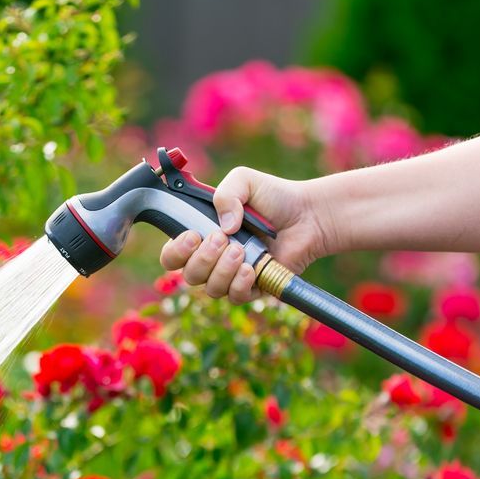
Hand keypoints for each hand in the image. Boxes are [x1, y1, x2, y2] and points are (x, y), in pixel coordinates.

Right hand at [159, 167, 334, 302]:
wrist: (308, 215)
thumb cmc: (273, 197)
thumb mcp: (244, 181)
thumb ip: (225, 194)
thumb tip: (223, 228)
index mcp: (201, 235)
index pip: (172, 255)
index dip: (176, 251)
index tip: (192, 236)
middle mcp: (212, 259)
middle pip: (188, 275)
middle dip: (202, 259)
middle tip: (223, 239)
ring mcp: (231, 275)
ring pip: (211, 288)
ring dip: (222, 270)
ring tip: (241, 251)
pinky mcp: (253, 288)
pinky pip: (235, 297)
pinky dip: (240, 284)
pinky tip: (251, 268)